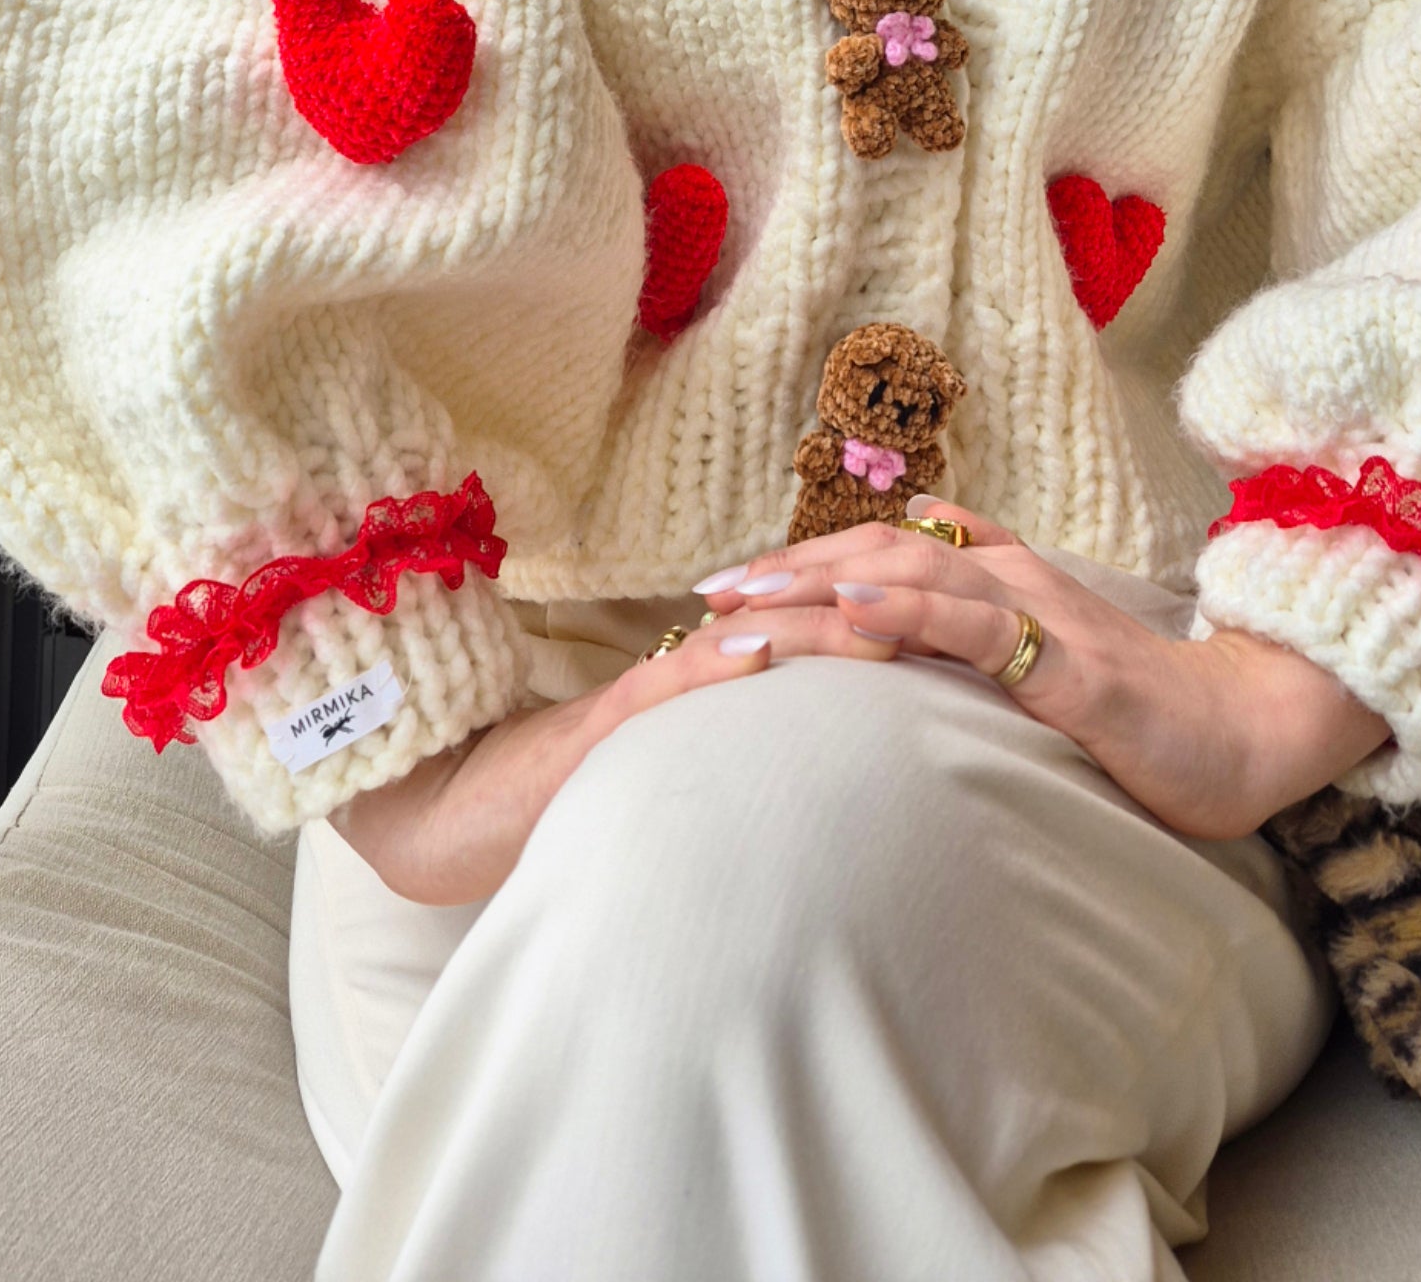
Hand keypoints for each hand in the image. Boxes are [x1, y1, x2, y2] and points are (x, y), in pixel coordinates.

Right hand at [331, 587, 902, 906]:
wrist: (467, 812)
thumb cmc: (579, 801)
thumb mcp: (686, 782)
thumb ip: (747, 762)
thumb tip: (834, 773)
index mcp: (712, 687)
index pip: (808, 639)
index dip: (878, 621)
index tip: (953, 621)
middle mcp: (686, 674)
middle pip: (791, 625)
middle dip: (868, 612)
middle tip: (945, 608)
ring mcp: (645, 695)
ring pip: (740, 643)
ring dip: (815, 627)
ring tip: (884, 620)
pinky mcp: (601, 726)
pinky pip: (662, 688)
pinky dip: (712, 670)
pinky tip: (757, 658)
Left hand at [706, 499, 1387, 838]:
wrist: (1248, 729)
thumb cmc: (1145, 710)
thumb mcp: (1051, 664)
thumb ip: (987, 624)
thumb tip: (918, 576)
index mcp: (1000, 582)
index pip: (881, 556)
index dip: (801, 569)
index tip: (727, 595)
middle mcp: (1009, 580)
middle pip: (876, 553)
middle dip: (787, 572)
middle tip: (707, 597)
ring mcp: (1039, 615)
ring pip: (910, 576)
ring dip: (819, 586)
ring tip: (749, 602)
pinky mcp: (1069, 666)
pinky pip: (977, 625)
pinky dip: (908, 613)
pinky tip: (854, 615)